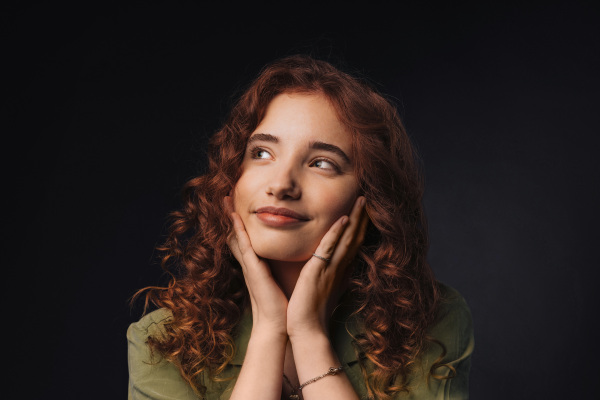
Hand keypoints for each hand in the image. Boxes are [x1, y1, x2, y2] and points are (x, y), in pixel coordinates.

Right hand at [225, 196, 288, 335]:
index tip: (239, 207)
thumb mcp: (281, 282)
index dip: (241, 224)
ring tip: (225, 199)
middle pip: (237, 234)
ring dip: (231, 217)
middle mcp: (250, 264)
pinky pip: (243, 245)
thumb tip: (293, 261)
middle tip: (226, 197)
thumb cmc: (282, 306)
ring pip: (237, 236)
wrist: (277, 325)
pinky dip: (238, 230)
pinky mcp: (252, 269)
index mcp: (257, 266)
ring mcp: (249, 265)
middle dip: (232, 216)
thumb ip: (281, 271)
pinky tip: (234, 216)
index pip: (247, 241)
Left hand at [287, 196, 368, 339]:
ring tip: (361, 200)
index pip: (351, 244)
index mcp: (338, 271)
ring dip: (355, 219)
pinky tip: (343, 220)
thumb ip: (325, 275)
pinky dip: (337, 233)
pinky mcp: (320, 271)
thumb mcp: (321, 288)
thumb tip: (326, 268)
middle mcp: (339, 267)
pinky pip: (330, 248)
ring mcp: (331, 269)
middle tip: (366, 199)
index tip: (363, 211)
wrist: (307, 329)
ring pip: (346, 239)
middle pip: (354, 238)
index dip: (358, 227)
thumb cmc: (311, 311)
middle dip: (361, 218)